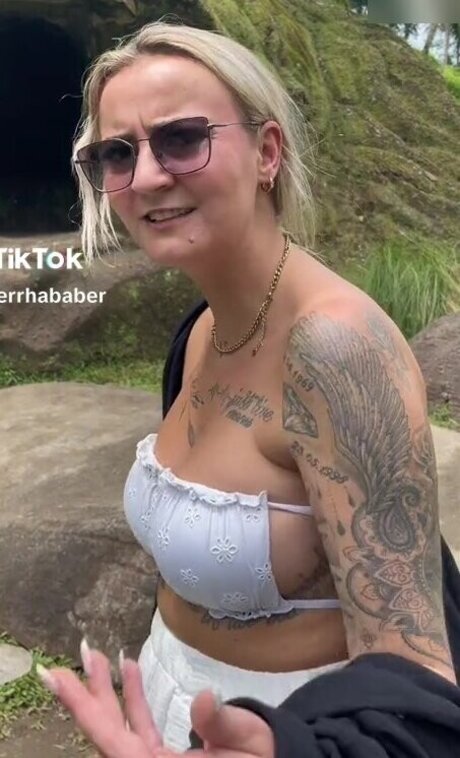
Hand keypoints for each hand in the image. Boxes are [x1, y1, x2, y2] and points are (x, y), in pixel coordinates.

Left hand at [36, 644, 274, 757]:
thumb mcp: (249, 745)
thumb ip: (222, 726)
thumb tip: (202, 698)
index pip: (111, 740)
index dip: (82, 708)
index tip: (55, 678)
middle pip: (108, 732)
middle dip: (90, 693)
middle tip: (79, 653)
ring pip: (121, 728)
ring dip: (109, 692)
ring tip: (98, 655)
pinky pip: (140, 727)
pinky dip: (133, 698)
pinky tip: (129, 668)